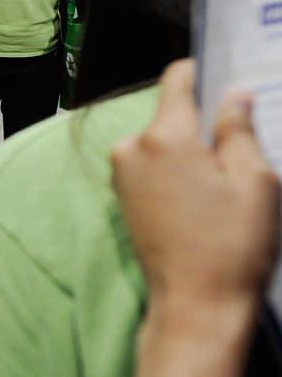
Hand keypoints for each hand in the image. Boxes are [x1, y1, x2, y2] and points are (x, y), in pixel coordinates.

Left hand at [111, 60, 279, 312]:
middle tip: (241, 149)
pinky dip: (178, 174)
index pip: (177, 80)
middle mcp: (132, 148)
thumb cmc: (231, 243)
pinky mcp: (122, 198)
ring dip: (192, 153)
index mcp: (163, 136)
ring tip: (226, 183)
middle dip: (205, 125)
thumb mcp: (253, 180)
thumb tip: (233, 96)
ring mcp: (122, 175)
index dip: (203, 73)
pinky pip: (153, 168)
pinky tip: (206, 198)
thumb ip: (239, 130)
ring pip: (163, 144)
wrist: (195, 304)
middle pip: (172, 116)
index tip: (225, 76)